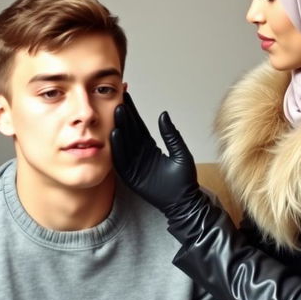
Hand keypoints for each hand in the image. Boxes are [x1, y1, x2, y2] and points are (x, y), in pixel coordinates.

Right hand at [111, 92, 199, 216]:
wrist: (184, 201)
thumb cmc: (185, 180)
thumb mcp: (180, 153)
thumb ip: (171, 135)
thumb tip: (163, 114)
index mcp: (150, 147)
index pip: (139, 126)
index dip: (133, 113)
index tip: (126, 97)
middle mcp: (139, 154)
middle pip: (129, 132)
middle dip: (123, 117)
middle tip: (117, 101)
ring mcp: (134, 164)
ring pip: (123, 143)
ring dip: (119, 128)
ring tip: (116, 114)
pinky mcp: (131, 176)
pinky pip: (122, 160)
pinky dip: (118, 148)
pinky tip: (115, 135)